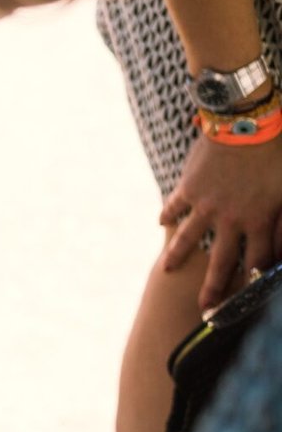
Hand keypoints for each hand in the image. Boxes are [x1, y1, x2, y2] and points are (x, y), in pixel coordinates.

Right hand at [159, 134, 281, 308]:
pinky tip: (161, 221)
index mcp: (260, 219)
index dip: (254, 281)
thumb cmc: (278, 151)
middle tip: (205, 308)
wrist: (247, 124)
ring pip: (188, 238)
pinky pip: (175, 206)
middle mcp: (230, 219)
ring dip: (178, 256)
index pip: (259, 260)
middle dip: (214, 288)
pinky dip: (167, 214)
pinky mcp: (189, 187)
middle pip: (221, 262)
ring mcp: (206, 205)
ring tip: (168, 269)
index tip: (246, 298)